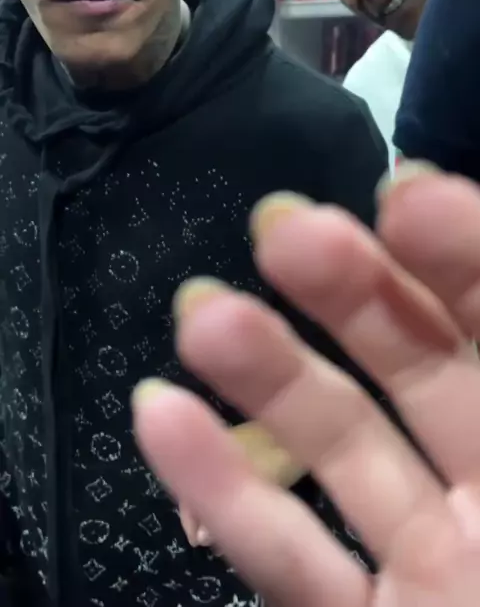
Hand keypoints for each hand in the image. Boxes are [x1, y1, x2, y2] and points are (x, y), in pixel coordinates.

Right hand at [134, 165, 479, 606]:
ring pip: (336, 445)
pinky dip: (217, 492)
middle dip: (348, 289)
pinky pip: (283, 557)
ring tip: (202, 309)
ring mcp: (421, 556)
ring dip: (265, 371)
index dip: (459, 253)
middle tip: (281, 225)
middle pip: (413, 362)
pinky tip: (160, 413)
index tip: (400, 194)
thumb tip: (460, 213)